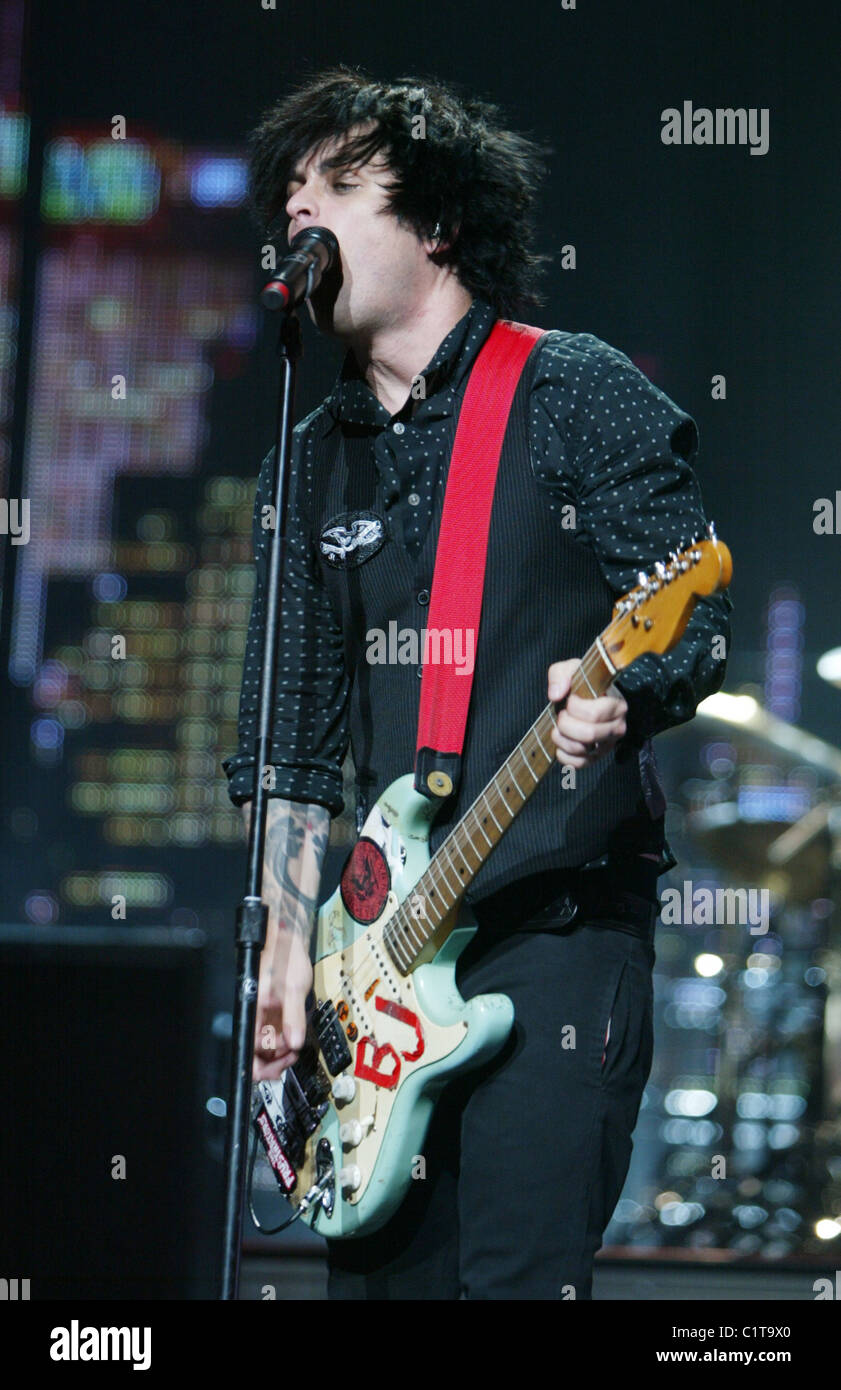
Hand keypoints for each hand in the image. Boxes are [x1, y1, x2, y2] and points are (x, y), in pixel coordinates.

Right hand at [253, 927, 313, 1080]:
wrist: (286, 941)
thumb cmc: (285, 956)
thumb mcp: (294, 987)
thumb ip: (293, 1016)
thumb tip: (294, 1041)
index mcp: (251, 1007)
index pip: (248, 1046)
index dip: (263, 1061)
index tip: (279, 1065)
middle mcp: (251, 1013)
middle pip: (253, 1052)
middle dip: (272, 1061)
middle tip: (290, 1058)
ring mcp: (259, 1014)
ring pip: (262, 1047)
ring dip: (278, 1053)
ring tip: (294, 1048)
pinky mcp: (267, 1013)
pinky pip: (270, 1036)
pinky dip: (281, 1042)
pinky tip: (292, 1039)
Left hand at [547, 658, 627, 768]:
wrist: (585, 696)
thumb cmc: (582, 683)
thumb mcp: (571, 669)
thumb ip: (560, 674)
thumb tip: (556, 694)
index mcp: (616, 705)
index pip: (595, 714)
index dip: (575, 708)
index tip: (570, 699)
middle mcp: (617, 727)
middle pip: (589, 734)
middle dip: (566, 724)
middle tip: (562, 714)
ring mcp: (607, 744)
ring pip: (582, 750)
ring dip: (562, 739)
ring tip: (558, 727)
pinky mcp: (596, 757)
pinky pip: (579, 764)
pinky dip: (564, 755)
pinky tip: (561, 742)